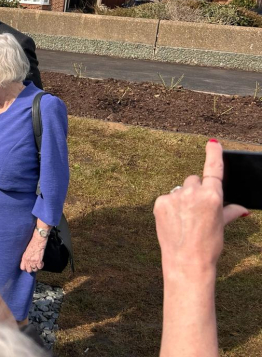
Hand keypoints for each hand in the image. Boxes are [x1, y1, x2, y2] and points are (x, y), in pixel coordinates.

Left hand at [19, 226, 46, 272]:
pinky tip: (41, 262)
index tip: (27, 266)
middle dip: (31, 268)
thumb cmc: (32, 243)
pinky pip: (40, 267)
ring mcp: (33, 261)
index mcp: (24, 257)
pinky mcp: (39, 260)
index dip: (25, 268)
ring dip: (36, 267)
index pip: (22, 268)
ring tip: (37, 264)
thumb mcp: (26, 250)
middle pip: (28, 270)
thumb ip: (26, 256)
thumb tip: (27, 261)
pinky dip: (41, 265)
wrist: (38, 240)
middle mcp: (28, 260)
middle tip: (33, 265)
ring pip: (34, 270)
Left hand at [154, 140, 247, 279]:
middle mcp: (193, 192)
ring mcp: (175, 196)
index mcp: (212, 196)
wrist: (187, 262)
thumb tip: (244, 209)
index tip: (212, 143)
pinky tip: (174, 222)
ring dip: (182, 199)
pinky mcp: (160, 202)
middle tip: (197, 211)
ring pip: (180, 190)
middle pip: (194, 180)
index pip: (213, 169)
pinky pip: (167, 198)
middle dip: (196, 191)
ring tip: (185, 220)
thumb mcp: (222, 226)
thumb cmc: (209, 245)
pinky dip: (170, 207)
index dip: (214, 154)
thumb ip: (230, 212)